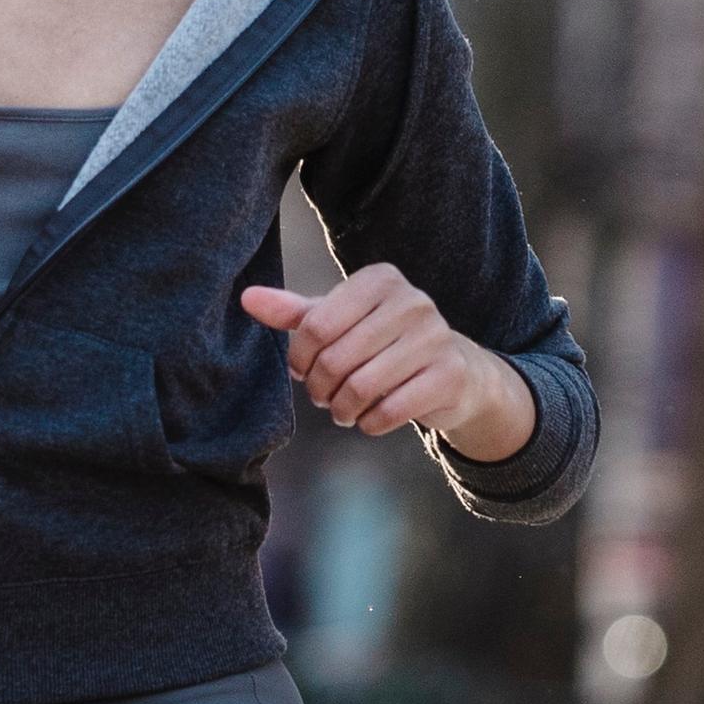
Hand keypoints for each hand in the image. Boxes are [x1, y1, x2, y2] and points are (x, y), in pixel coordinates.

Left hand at [242, 267, 535, 458]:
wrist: (456, 372)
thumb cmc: (385, 344)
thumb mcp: (341, 322)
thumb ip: (295, 312)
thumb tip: (247, 298)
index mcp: (380, 280)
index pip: (316, 324)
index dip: (299, 358)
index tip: (302, 371)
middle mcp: (413, 301)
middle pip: (337, 358)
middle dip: (320, 388)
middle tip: (322, 397)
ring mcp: (436, 337)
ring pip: (362, 387)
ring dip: (343, 408)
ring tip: (343, 410)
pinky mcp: (450, 375)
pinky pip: (391, 410)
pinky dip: (370, 423)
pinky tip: (370, 419)